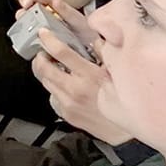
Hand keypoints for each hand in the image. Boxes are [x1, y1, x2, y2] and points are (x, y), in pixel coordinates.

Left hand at [17, 0, 125, 142]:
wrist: (125, 133)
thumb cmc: (124, 101)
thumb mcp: (117, 73)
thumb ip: (105, 54)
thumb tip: (96, 38)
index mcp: (89, 75)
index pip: (61, 52)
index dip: (48, 40)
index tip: (43, 33)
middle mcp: (75, 89)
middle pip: (44, 68)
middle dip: (40, 57)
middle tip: (42, 51)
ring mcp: (68, 103)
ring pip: (46, 82)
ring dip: (46, 73)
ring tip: (52, 67)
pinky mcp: (66, 114)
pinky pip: (52, 96)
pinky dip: (54, 88)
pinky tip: (63, 86)